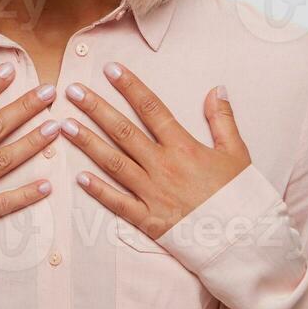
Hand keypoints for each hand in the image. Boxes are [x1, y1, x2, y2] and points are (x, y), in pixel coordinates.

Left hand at [59, 61, 250, 240]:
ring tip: (64, 125)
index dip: (130, 87)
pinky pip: (118, 203)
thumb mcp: (237, 153)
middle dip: (96, 109)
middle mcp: (163, 167)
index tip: (111, 69)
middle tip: (73, 91)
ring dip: (87, 143)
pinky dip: (98, 191)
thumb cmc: (241, 196)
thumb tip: (217, 88)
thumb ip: (223, 120)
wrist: (243, 240)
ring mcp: (153, 194)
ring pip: (114, 163)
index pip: (152, 109)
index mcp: (184, 147)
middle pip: (124, 131)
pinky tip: (78, 177)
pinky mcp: (149, 220)